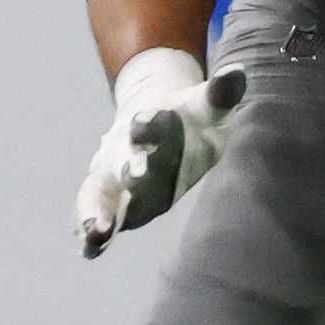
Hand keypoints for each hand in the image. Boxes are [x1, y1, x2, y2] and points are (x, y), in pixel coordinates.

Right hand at [75, 47, 243, 257]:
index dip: (150, 126)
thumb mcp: (206, 105)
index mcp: (150, 123)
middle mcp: (125, 149)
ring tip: (95, 233)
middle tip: (135, 176)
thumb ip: (220, 94)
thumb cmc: (188, 118)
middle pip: (124, 162)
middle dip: (130, 170)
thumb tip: (237, 74)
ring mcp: (112, 175)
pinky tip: (87, 251)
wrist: (152, 118)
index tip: (146, 123)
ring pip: (98, 194)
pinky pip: (94, 213)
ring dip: (96, 212)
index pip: (148, 124)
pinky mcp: (109, 198)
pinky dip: (87, 230)